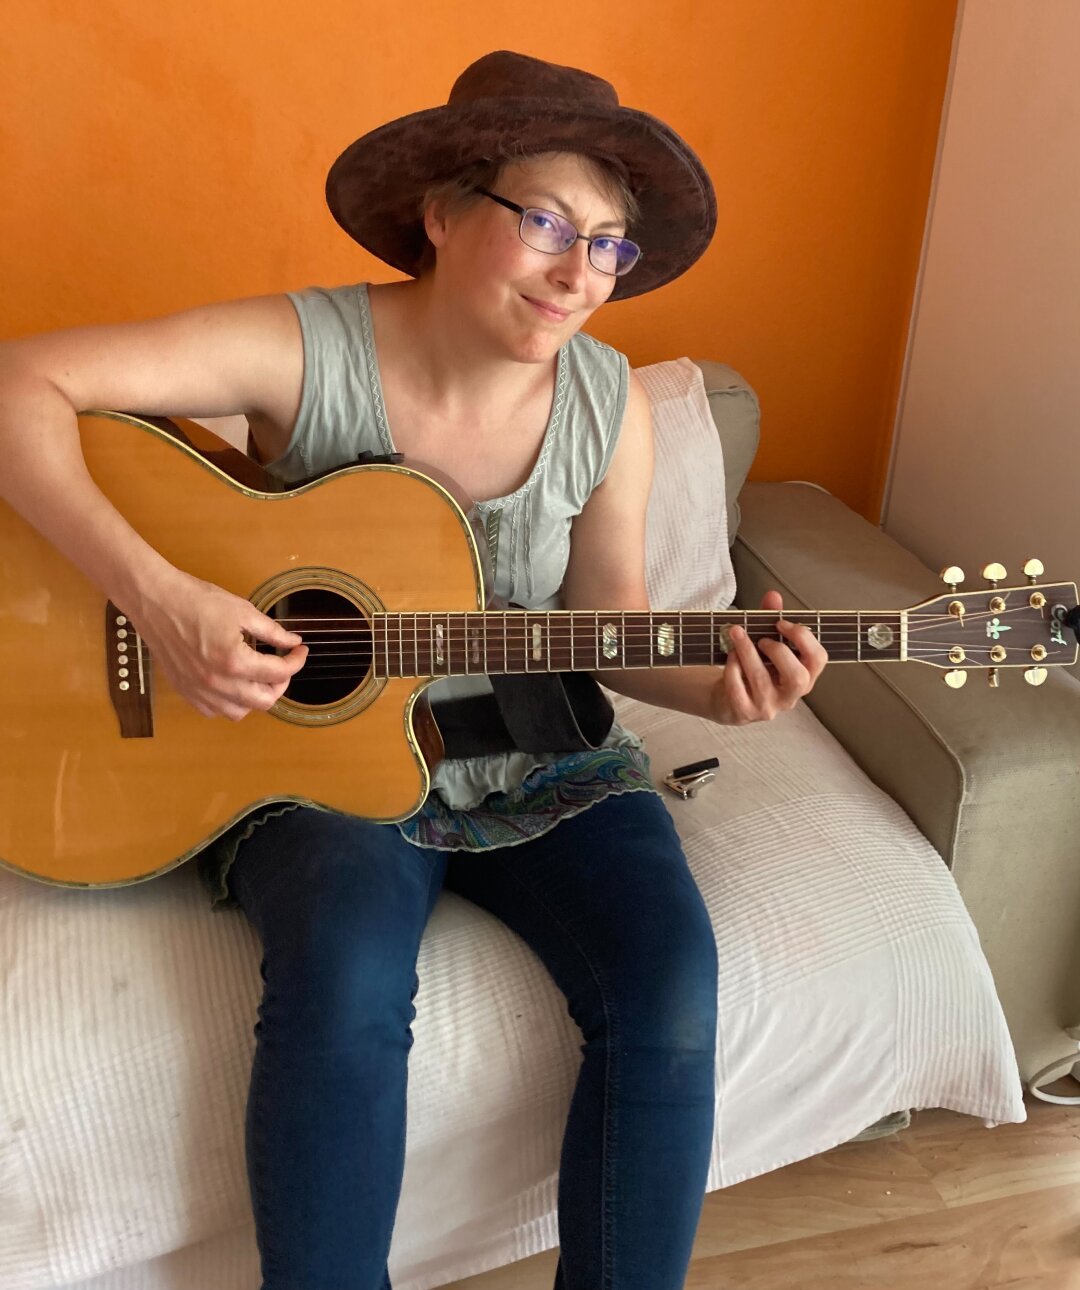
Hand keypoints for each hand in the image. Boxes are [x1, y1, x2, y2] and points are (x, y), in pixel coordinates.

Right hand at [129, 568, 307, 719]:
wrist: (156, 601)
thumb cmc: (195, 601)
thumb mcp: (242, 611)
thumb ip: (272, 631)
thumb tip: (292, 642)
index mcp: (234, 661)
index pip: (279, 672)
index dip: (296, 661)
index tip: (299, 651)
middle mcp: (217, 682)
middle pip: (264, 700)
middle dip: (281, 683)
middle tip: (282, 666)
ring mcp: (200, 690)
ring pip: (240, 712)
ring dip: (256, 697)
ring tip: (259, 677)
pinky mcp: (186, 691)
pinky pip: (214, 711)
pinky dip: (230, 703)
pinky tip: (233, 684)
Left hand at [709, 590, 827, 725]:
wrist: (727, 699)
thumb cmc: (752, 668)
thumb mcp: (764, 643)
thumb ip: (769, 619)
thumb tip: (773, 595)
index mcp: (804, 677)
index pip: (819, 659)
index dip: (803, 638)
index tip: (781, 623)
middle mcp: (790, 696)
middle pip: (797, 677)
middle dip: (778, 650)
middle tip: (762, 639)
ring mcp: (767, 707)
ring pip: (761, 679)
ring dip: (747, 651)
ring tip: (736, 634)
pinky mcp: (744, 712)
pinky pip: (737, 690)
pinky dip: (732, 668)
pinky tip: (730, 657)